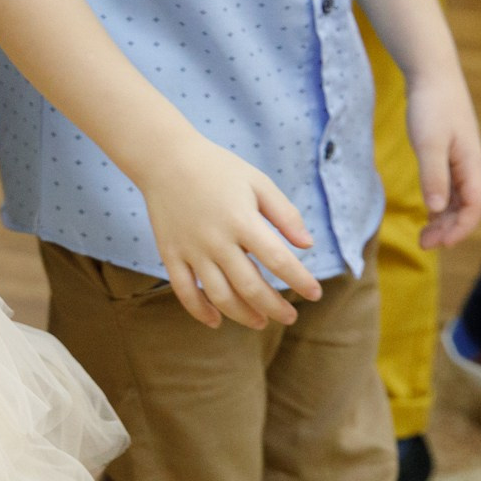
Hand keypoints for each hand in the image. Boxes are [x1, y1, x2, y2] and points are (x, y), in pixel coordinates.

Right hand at [133, 127, 321, 329]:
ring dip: (243, 315)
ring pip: (219, 295)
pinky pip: (184, 291)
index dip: (300, 281)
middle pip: (250, 286)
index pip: (278, 260)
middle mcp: (216, 240)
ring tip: (261, 322)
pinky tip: (217, 320)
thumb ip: (285, 214)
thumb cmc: (217, 168)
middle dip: (275, 307)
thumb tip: (308, 245)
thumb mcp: (258, 182)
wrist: (165, 158)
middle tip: (290, 317)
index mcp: (242, 220)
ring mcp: (191, 250)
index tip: (315, 294)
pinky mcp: (170, 254)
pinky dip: (200, 311)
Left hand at [403, 60, 480, 248]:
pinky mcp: (449, 154)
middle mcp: (470, 165)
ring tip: (424, 236)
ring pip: (458, 200)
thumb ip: (433, 175)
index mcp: (471, 163)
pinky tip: (428, 212)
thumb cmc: (432, 105)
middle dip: (450, 229)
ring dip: (444, 220)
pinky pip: (450, 188)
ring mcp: (460, 160)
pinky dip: (440, 204)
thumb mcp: (428, 141)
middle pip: (468, 207)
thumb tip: (437, 208)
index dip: (461, 228)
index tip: (439, 243)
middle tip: (425, 244)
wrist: (431, 73)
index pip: (476, 206)